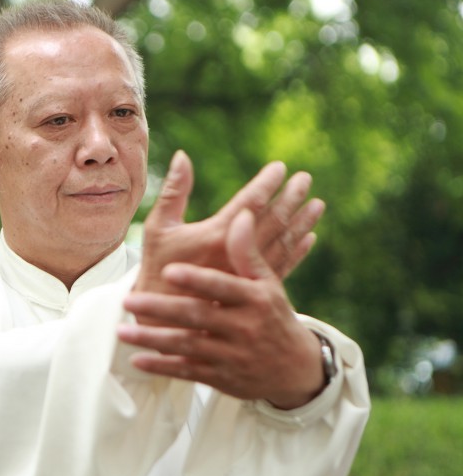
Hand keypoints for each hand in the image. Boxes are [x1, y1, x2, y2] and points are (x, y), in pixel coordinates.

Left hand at [119, 209, 325, 408]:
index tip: (168, 269)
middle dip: (162, 309)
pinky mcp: (220, 378)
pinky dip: (162, 367)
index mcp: (255, 299)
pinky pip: (187, 373)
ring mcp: (231, 355)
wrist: (294, 368)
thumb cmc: (272, 314)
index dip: (196, 279)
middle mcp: (244, 328)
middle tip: (128, 299)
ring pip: (188, 347)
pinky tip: (136, 360)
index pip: (221, 287)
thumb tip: (240, 214)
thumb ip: (247, 252)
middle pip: (197, 317)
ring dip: (153, 340)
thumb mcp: (267, 284)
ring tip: (121, 331)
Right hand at [134, 150, 323, 295]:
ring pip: (283, 244)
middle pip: (273, 221)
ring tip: (317, 205)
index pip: (250, 202)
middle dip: (291, 198)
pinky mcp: (252, 292)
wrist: (161, 320)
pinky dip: (297, 251)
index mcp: (216, 236)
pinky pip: (282, 267)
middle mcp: (238, 256)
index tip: (280, 167)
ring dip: (301, 223)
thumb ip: (174, 192)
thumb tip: (183, 156)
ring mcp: (249, 276)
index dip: (267, 182)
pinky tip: (308, 238)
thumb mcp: (157, 229)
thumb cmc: (157, 270)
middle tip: (305, 179)